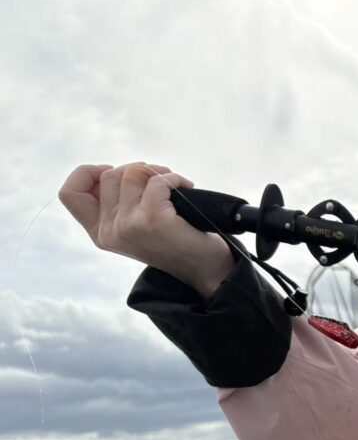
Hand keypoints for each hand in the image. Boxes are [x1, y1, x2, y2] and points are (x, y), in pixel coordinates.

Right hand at [59, 163, 233, 298]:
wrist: (205, 269)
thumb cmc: (174, 243)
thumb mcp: (134, 227)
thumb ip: (116, 205)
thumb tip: (111, 171)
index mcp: (100, 233)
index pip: (69, 194)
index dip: (87, 174)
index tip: (112, 173)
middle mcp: (109, 231)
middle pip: (109, 175)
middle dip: (136, 170)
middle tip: (158, 181)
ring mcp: (129, 225)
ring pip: (131, 173)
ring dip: (156, 171)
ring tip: (173, 185)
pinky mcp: (152, 219)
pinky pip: (157, 180)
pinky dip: (174, 178)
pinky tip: (186, 187)